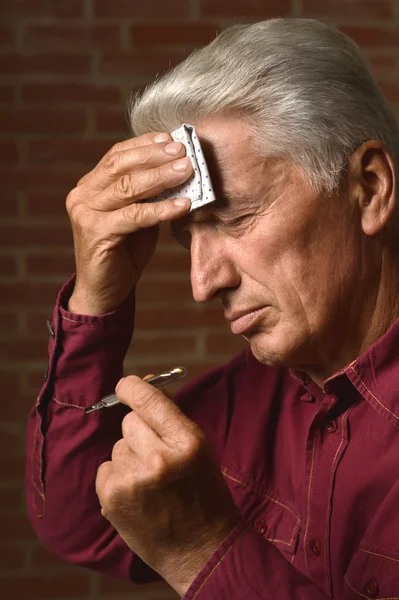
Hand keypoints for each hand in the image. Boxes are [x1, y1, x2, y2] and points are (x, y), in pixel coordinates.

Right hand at [66, 133, 192, 314]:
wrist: (104, 291)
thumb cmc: (124, 251)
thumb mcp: (137, 217)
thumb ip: (150, 195)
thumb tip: (180, 171)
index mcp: (90, 185)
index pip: (118, 155)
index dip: (145, 144)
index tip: (171, 138)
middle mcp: (83, 195)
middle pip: (122, 165)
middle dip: (155, 155)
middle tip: (184, 151)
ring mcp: (86, 213)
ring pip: (128, 187)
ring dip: (161, 177)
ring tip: (187, 171)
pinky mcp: (96, 233)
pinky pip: (134, 216)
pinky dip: (161, 209)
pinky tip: (182, 205)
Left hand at [95, 377, 239, 594]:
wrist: (201, 550)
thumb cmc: (204, 495)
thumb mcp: (198, 449)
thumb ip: (168, 417)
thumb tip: (140, 382)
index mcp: (187, 441)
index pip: (148, 399)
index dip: (131, 387)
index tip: (125, 386)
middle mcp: (158, 458)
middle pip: (129, 421)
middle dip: (139, 432)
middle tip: (156, 455)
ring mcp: (132, 479)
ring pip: (118, 446)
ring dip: (130, 458)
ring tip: (151, 483)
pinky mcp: (112, 497)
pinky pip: (105, 468)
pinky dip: (117, 478)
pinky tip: (137, 496)